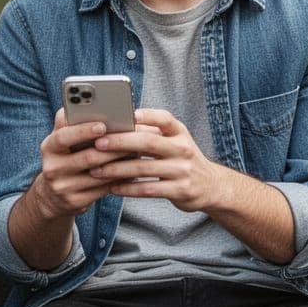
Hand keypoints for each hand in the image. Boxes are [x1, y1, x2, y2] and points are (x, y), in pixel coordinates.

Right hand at [26, 109, 125, 219]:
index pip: (63, 136)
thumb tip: (102, 108)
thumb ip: (74, 123)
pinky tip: (132, 171)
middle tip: (133, 138)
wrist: (53, 196)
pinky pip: (103, 189)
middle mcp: (52, 167)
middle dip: (112, 147)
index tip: (103, 124)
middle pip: (87, 157)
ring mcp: (63, 187)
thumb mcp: (62, 141)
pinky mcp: (75, 202)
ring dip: (121, 163)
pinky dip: (120, 179)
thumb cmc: (66, 158)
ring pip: (99, 174)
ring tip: (138, 152)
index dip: (83, 130)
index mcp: (49, 146)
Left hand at [85, 109, 222, 212]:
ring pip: (143, 168)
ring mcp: (182, 170)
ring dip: (116, 169)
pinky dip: (128, 188)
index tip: (125, 115)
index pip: (164, 118)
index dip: (145, 115)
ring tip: (96, 170)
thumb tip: (116, 124)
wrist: (211, 186)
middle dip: (120, 142)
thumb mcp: (174, 141)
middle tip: (98, 144)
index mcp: (179, 132)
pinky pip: (148, 189)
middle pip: (148, 142)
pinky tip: (112, 188)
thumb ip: (151, 133)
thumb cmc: (182, 159)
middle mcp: (183, 148)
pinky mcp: (180, 191)